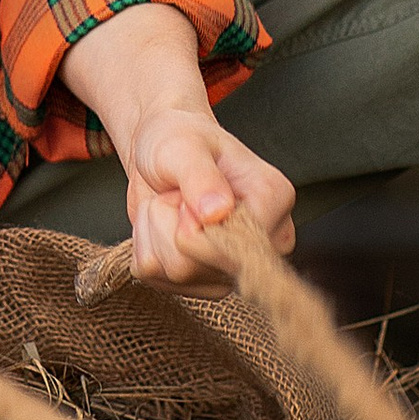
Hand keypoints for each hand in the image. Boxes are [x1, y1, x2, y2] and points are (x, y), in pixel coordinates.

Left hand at [119, 98, 296, 282]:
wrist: (159, 152)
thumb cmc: (180, 139)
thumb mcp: (184, 146)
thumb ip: (201, 177)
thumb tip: (217, 214)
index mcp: (273, 201)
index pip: (232, 245)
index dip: (191, 222)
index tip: (189, 192)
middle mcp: (262, 243)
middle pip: (197, 266)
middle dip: (169, 225)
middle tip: (178, 195)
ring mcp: (232, 267)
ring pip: (176, 274)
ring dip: (155, 232)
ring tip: (172, 203)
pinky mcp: (201, 281)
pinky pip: (156, 278)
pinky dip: (145, 245)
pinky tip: (162, 221)